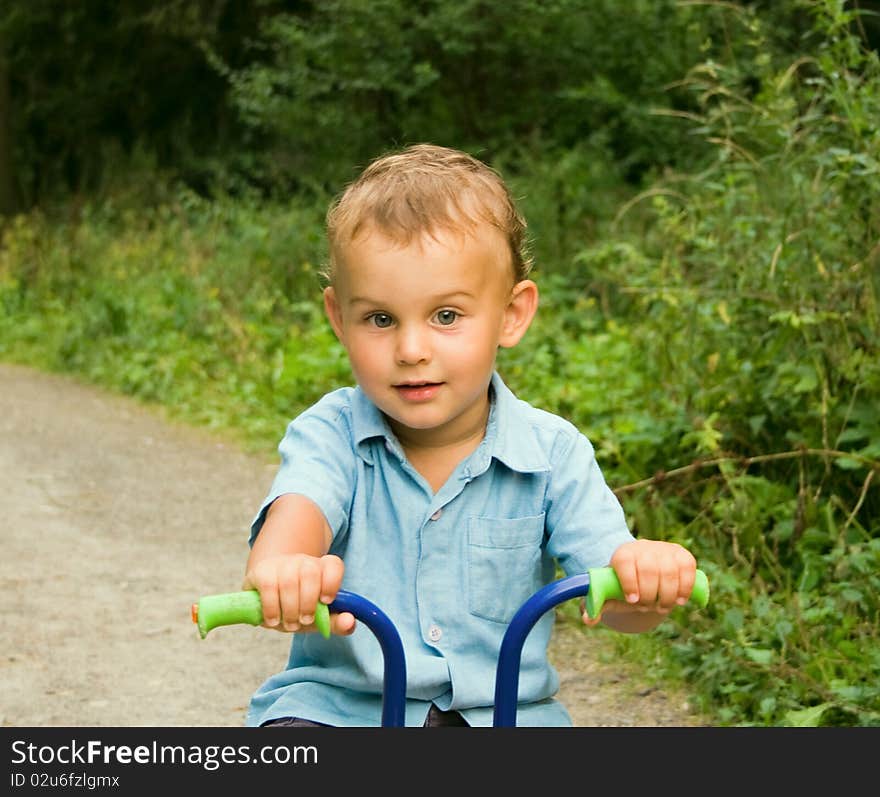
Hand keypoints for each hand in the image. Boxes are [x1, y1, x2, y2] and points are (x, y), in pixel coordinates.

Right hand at [243, 553, 354, 634]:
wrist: (268, 593)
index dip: (331, 582)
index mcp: (322, 568)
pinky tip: (273, 620)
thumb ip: (336, 621)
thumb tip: (349, 621)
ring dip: (290, 609)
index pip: (333, 564)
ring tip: (290, 624)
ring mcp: (282, 564)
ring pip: (289, 581)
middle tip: (304, 621)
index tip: (326, 601)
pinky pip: (269, 586)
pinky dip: (272, 608)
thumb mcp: (318, 617)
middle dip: (308, 603)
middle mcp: (304, 561)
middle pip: (310, 572)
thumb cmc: (298, 605)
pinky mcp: (262, 571)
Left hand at [582, 539, 696, 630]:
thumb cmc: (624, 588)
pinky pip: (688, 567)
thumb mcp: (609, 596)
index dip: (629, 582)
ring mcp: (664, 549)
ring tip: (661, 607)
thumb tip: (588, 620)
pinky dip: (685, 587)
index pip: (624, 562)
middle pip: (649, 569)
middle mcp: (643, 547)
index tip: (632, 601)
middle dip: (649, 594)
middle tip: (647, 607)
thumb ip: (597, 606)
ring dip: (667, 595)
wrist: (644, 575)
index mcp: (622, 554)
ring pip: (670, 571)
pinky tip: (680, 600)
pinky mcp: (681, 554)